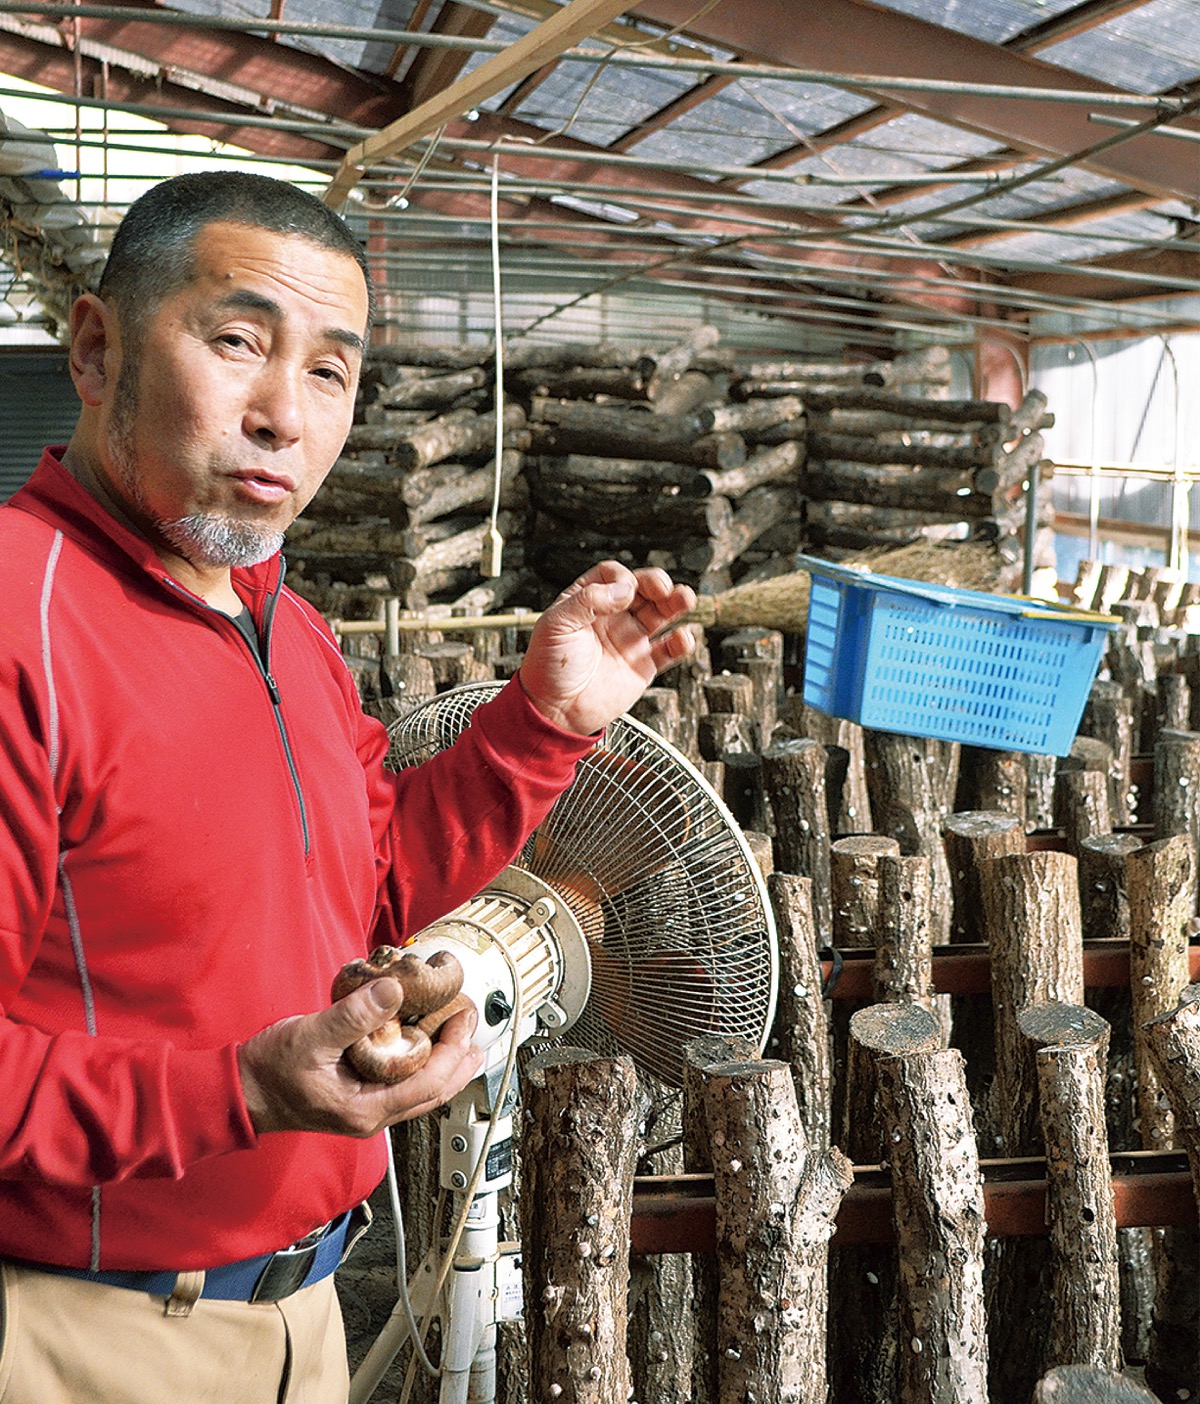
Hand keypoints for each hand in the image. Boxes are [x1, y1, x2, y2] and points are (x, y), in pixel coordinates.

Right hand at [237, 978, 483, 1136]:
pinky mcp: (359, 1099)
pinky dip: (422, 1064)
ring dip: (445, 1064)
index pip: (429, 1082)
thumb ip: (352, 1016)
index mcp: (366, 1108)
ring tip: (463, 1037)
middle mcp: (372, 1116)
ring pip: (420, 1091)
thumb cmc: (268, 1071)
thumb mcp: (310, 1037)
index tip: (465, 1016)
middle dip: (459, 1059)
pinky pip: (404, 1085)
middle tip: (473, 1024)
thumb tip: (392, 992)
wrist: (239, 1093)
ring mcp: (366, 1111)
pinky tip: (425, 1046)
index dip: (454, 1049)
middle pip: (433, 1092)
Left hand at [519, 561, 696, 735]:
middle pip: (642, 590)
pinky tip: (683, 637)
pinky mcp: (643, 666)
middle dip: (655, 583)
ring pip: (660, 614)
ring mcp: (629, 640)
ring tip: (685, 598)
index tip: (625, 589)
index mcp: (587, 602)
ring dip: (675, 603)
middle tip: (662, 587)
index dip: (621, 577)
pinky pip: (668, 651)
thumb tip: (623, 589)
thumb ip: (588, 600)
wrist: (555, 711)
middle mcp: (611, 618)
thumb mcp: (557, 625)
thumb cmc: (548, 668)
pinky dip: (680, 642)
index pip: (612, 576)